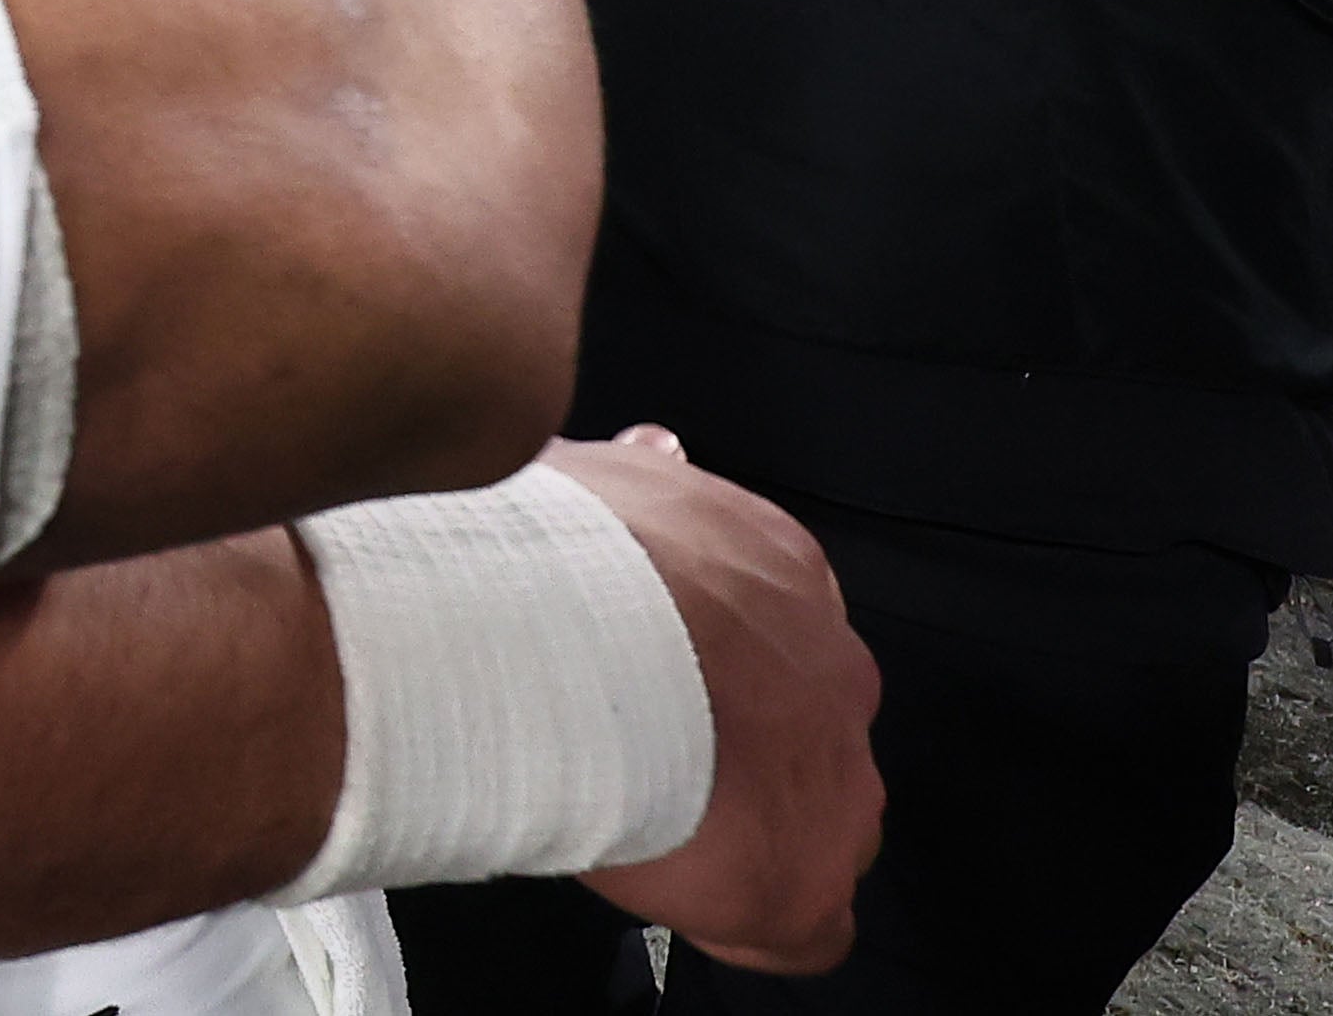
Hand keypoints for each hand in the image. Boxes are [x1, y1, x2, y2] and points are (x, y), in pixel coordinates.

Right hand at [557, 429, 880, 974]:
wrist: (553, 637)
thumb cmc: (548, 554)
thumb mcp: (596, 478)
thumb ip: (640, 482)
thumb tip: (652, 453)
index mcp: (781, 568)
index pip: (776, 632)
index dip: (713, 668)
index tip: (656, 680)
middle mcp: (829, 665)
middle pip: (809, 726)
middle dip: (744, 744)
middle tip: (650, 752)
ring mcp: (834, 774)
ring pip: (822, 820)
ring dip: (753, 826)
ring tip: (657, 823)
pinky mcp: (808, 875)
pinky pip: (811, 929)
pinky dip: (754, 922)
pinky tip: (685, 894)